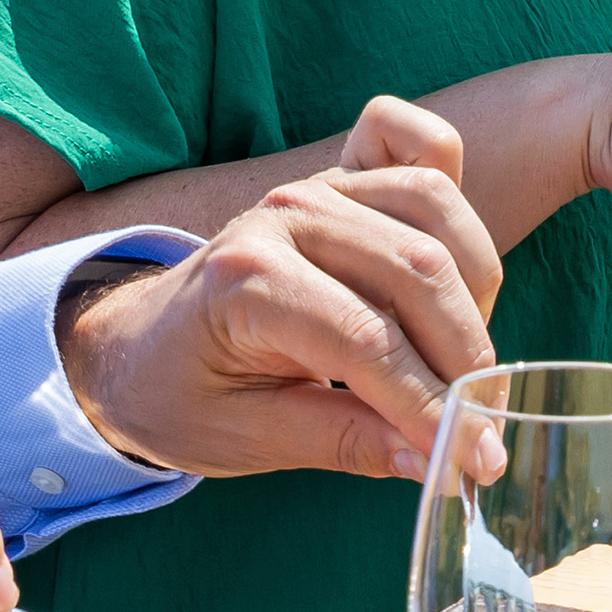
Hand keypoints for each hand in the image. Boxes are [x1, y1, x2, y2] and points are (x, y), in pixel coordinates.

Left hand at [56, 97, 507, 479]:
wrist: (133, 344)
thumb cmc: (179, 395)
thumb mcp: (244, 440)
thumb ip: (343, 443)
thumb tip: (436, 458)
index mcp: (247, 280)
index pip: (369, 343)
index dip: (431, 407)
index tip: (474, 461)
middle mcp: (286, 214)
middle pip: (418, 274)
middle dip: (465, 361)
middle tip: (479, 430)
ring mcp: (319, 186)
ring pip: (438, 217)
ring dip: (473, 295)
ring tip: (458, 364)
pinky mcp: (344, 177)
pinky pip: (423, 149)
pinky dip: (453, 188)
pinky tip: (451, 257)